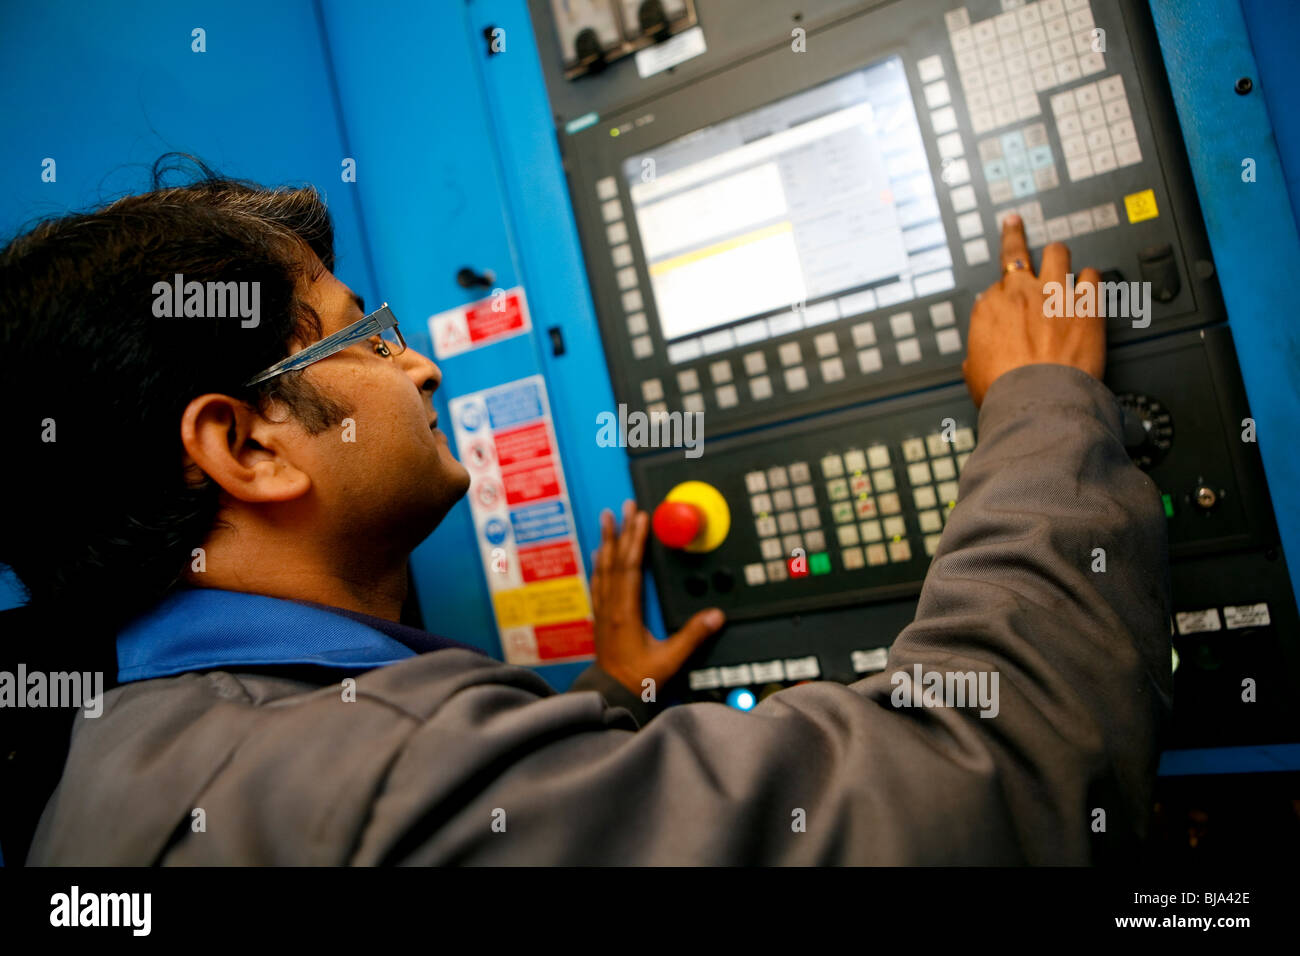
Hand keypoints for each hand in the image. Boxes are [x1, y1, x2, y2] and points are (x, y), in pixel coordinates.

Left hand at [590, 500, 725, 696]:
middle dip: (622, 531)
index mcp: (625, 613)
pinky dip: (599, 563)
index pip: (630, 568)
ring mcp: (603, 610)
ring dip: (607, 541)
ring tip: (607, 518)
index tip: (640, 518)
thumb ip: (692, 637)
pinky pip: (598, 582)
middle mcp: (611, 607)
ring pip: (603, 567)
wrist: (610, 694)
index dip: (635, 541)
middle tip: (625, 506)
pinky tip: (599, 552)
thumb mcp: (669, 660)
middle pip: (616, 561)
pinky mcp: (601, 617)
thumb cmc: (638, 679)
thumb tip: (716, 615)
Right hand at [962, 215, 1104, 407]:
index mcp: (989, 309)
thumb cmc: (1005, 392)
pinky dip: (1092, 278)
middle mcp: (1020, 293)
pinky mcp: (1087, 303)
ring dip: (1059, 256)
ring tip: (1062, 257)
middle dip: (1015, 237)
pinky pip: (1093, 275)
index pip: (994, 288)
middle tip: (1015, 225)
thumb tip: (975, 360)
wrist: (1038, 400)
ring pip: (1057, 253)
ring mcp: (1055, 294)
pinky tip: (1093, 282)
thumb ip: (977, 357)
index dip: (1001, 293)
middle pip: (1017, 253)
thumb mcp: (974, 375)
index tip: (1005, 292)